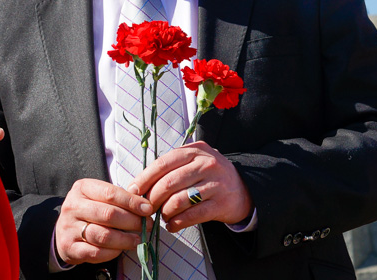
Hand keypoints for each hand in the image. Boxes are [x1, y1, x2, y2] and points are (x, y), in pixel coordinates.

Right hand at [54, 178, 151, 265]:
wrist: (63, 230)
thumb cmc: (87, 211)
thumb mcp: (98, 197)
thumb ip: (118, 198)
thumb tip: (145, 206)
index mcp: (82, 188)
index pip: (110, 193)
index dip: (132, 202)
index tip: (148, 209)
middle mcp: (73, 206)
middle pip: (108, 214)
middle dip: (132, 221)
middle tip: (146, 226)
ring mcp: (69, 228)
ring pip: (103, 235)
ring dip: (125, 239)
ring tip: (138, 239)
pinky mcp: (69, 247)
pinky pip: (96, 252)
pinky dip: (112, 252)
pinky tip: (121, 249)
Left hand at [129, 142, 252, 232]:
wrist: (243, 189)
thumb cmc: (209, 175)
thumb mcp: (194, 161)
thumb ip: (171, 166)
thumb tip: (140, 183)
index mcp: (194, 151)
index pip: (163, 163)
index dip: (145, 178)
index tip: (133, 190)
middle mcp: (206, 164)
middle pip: (169, 182)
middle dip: (152, 198)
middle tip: (146, 208)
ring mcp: (215, 184)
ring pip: (179, 200)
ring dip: (165, 212)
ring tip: (162, 216)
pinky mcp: (221, 204)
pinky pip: (193, 215)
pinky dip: (178, 223)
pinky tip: (172, 225)